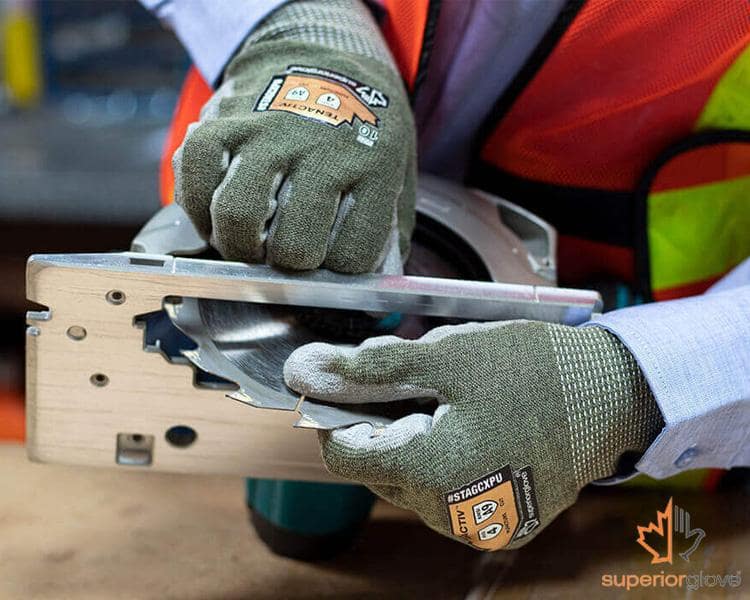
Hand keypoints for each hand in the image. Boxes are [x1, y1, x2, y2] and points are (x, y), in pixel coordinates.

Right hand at [172, 8, 415, 272]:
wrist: (325, 57)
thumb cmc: (360, 132)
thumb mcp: (396, 174)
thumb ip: (384, 232)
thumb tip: (367, 294)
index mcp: (374, 168)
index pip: (350, 257)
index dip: (336, 274)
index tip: (330, 265)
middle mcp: (322, 150)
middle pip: (293, 248)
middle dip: (285, 268)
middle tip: (283, 257)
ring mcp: (270, 132)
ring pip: (237, 218)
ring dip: (237, 246)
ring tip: (247, 243)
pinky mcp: (225, 118)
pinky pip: (193, 177)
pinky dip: (197, 208)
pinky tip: (216, 211)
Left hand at [284, 321, 662, 549]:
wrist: (613, 396)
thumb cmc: (533, 371)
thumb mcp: (446, 355)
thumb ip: (371, 367)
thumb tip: (306, 370)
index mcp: (430, 471)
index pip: (343, 456)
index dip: (338, 417)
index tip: (353, 387)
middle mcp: (449, 513)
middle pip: (379, 470)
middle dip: (383, 427)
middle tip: (416, 389)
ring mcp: (479, 525)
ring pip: (412, 486)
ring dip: (415, 446)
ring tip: (451, 409)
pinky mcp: (505, 525)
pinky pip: (448, 498)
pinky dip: (446, 466)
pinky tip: (473, 434)